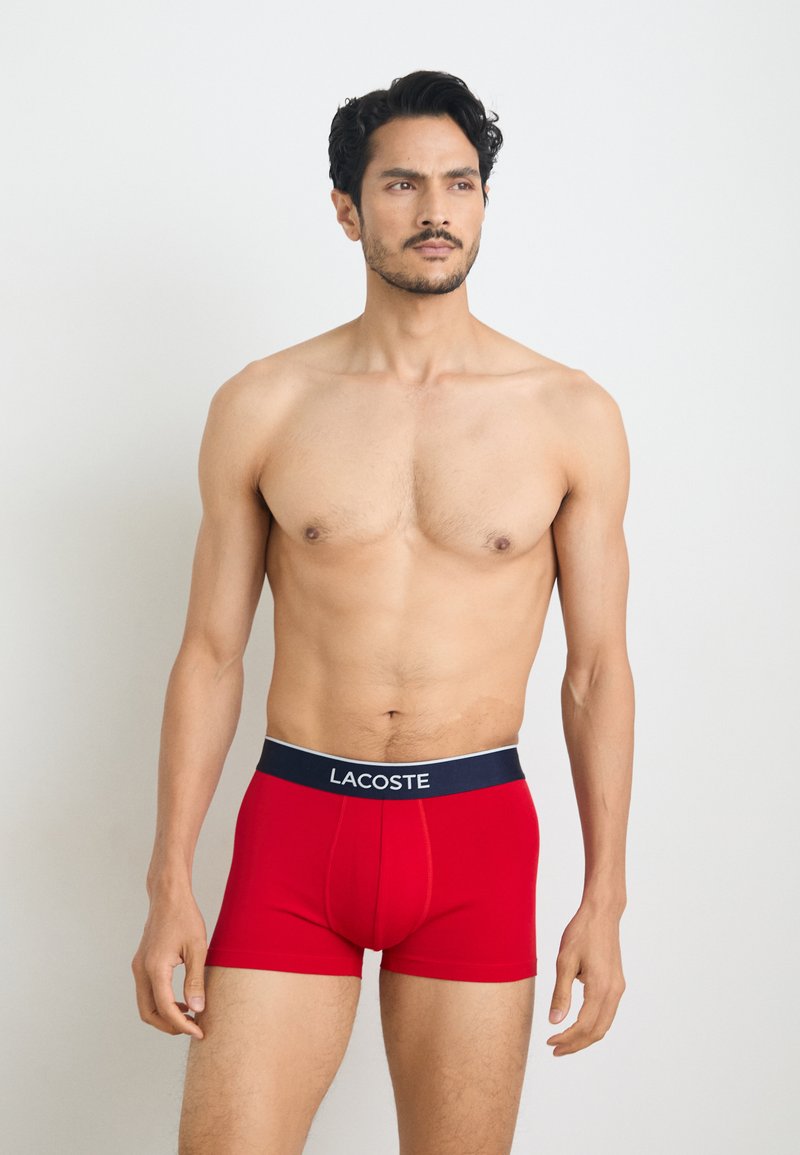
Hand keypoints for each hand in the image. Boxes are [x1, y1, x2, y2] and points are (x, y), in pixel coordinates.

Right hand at [131, 889, 207, 1039]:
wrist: (168, 896)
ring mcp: (138, 966)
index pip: (165, 1008)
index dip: (182, 1025)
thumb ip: (196, 980)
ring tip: (190, 1016)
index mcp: (155, 968)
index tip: (199, 1031)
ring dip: (164, 1015)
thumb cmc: (185, 917)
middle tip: (193, 1028)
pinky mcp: (141, 963)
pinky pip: (146, 992)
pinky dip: (160, 1003)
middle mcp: (141, 970)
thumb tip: (197, 1009)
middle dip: (169, 1026)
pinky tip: (181, 1000)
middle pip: (148, 1013)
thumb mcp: (198, 949)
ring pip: (145, 1005)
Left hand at [545, 901, 625, 1055]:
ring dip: (585, 1037)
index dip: (566, 1039)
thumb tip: (554, 1022)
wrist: (602, 913)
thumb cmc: (581, 933)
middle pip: (597, 1031)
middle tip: (554, 1048)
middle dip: (576, 1044)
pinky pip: (607, 1013)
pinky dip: (593, 1025)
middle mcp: (614, 992)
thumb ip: (560, 994)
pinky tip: (577, 1024)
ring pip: (604, 1025)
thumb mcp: (564, 961)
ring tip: (563, 1041)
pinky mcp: (617, 984)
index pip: (584, 1026)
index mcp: (600, 988)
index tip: (549, 1041)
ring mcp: (618, 988)